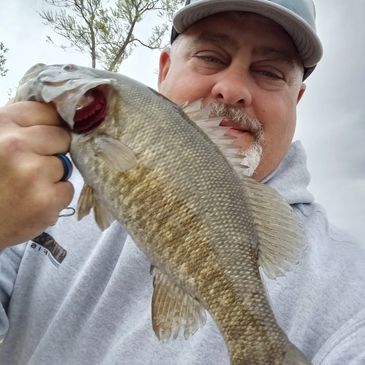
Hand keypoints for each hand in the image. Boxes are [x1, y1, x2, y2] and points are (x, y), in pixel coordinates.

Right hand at [0, 101, 73, 247]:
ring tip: (27, 188)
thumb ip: (20, 130)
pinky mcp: (46, 200)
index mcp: (1, 125)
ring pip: (65, 165)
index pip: (46, 112)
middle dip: (54, 151)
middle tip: (33, 167)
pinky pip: (67, 190)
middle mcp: (15, 145)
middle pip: (62, 137)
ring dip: (53, 177)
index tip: (46, 137)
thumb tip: (58, 116)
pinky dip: (56, 198)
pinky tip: (33, 203)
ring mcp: (33, 172)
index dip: (50, 126)